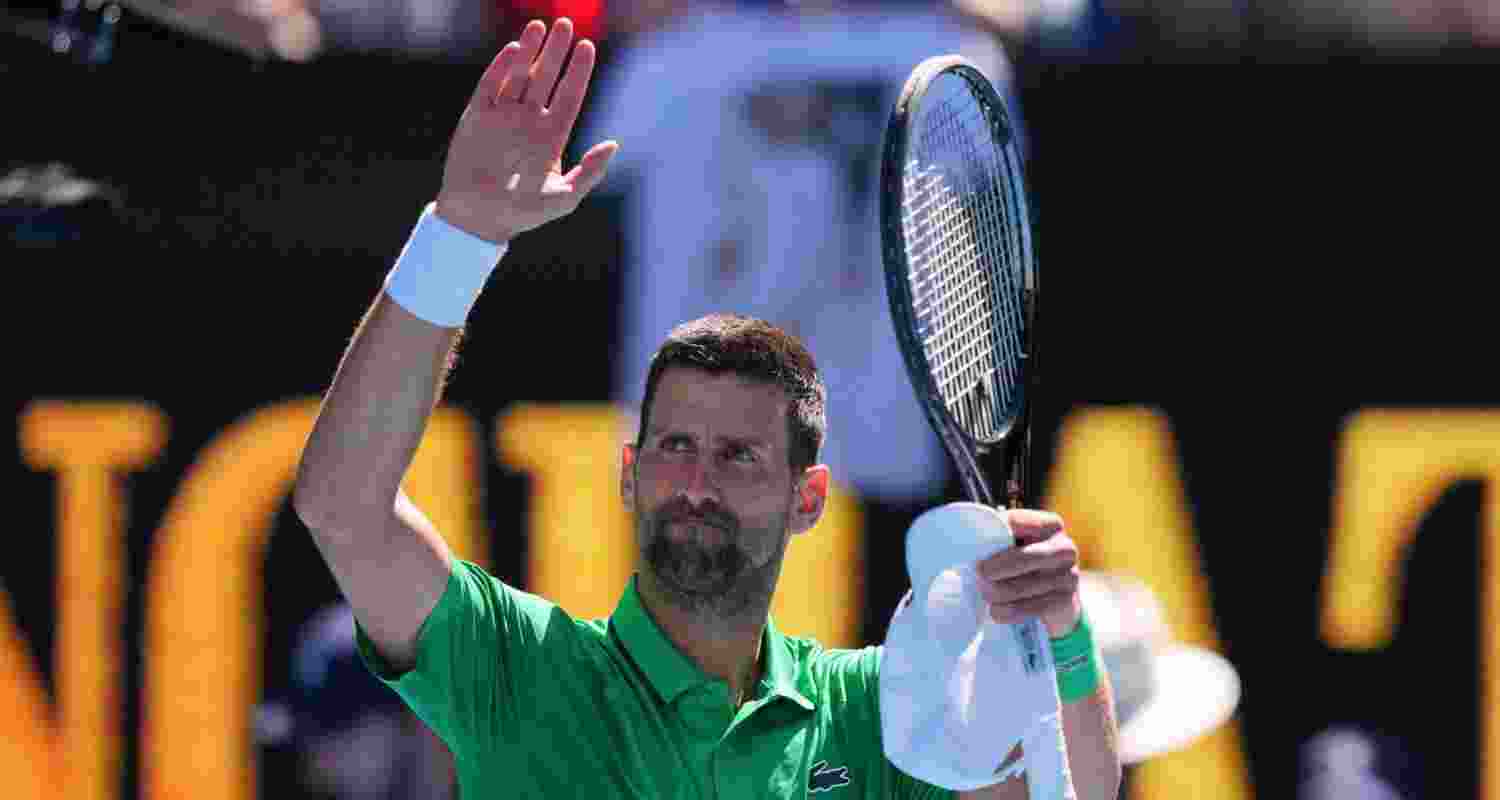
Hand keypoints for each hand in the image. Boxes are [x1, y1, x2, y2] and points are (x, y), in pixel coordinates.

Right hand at [435, 18, 618, 243]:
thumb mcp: (564, 198)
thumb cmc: (523, 214)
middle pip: (547, 77)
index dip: (579, 71)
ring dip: (530, 51)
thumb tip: (613, 144)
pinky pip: (490, 85)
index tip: (588, 47)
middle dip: (557, 51)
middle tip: (567, 24)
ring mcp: (503, 116)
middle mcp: (529, 120)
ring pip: (519, 75)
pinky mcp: (476, 116)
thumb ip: (589, 173)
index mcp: (552, 135)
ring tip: (540, 26)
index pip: (570, 95)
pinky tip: (515, 50)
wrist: (477, 220)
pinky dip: (501, 67)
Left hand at [975, 509, 1081, 636]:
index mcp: (1051, 525)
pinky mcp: (1066, 601)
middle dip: (996, 570)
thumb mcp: (1013, 542)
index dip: (993, 536)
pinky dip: (1009, 611)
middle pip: (1024, 558)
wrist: (1054, 595)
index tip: (976, 550)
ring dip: (997, 593)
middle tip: (978, 576)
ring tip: (984, 594)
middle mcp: (1065, 547)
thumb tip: (971, 541)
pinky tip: (996, 611)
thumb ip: (997, 536)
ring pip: (1023, 587)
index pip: (1016, 523)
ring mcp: (1069, 575)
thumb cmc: (1024, 560)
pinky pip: (1030, 608)